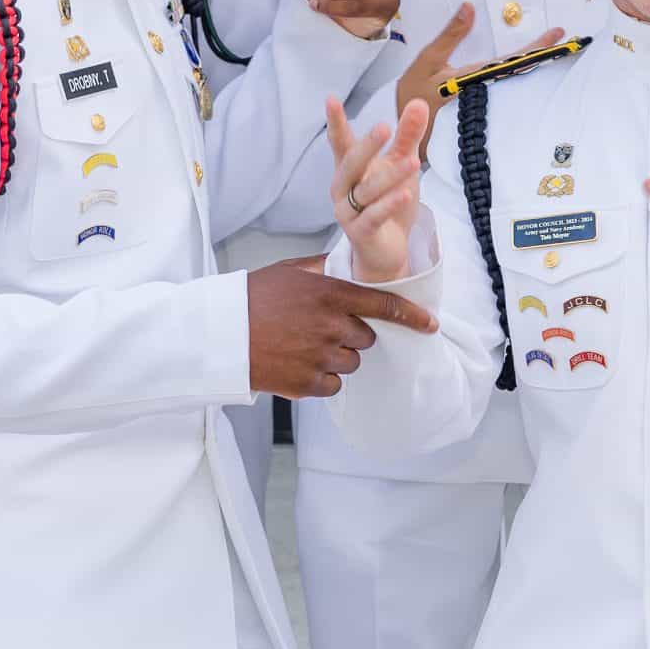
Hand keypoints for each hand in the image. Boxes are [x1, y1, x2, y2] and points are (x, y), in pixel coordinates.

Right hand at [243, 255, 435, 398]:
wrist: (219, 333)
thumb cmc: (252, 298)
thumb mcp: (289, 271)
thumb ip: (324, 267)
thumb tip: (347, 262)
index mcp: (330, 294)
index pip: (384, 306)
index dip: (412, 317)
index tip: (430, 325)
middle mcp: (330, 325)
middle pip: (366, 338)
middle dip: (352, 335)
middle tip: (321, 329)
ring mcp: (320, 356)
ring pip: (352, 363)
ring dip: (338, 357)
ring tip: (306, 347)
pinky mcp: (307, 384)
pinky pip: (334, 386)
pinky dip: (324, 380)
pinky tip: (301, 365)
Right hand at [327, 96, 432, 282]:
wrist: (387, 250)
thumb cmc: (388, 202)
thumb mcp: (402, 165)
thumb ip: (407, 136)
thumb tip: (418, 103)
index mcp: (350, 169)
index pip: (341, 143)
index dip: (335, 122)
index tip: (331, 100)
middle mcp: (343, 188)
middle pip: (350, 164)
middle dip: (366, 145)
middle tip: (384, 127)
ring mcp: (349, 212)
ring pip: (367, 191)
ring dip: (390, 176)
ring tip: (413, 162)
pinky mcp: (360, 233)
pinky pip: (373, 216)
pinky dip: (389, 205)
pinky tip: (405, 193)